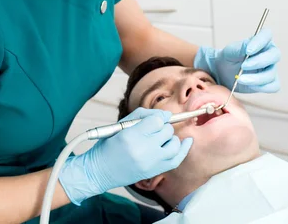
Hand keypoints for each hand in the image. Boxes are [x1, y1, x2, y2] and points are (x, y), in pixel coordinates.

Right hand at [58, 108, 192, 204]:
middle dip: (162, 127)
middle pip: (166, 131)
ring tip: (161, 138)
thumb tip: (166, 114)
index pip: (157, 121)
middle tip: (152, 130)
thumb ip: (144, 115)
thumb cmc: (108, 145)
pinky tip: (187, 141)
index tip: (152, 120)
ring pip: (174, 144)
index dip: (157, 118)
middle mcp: (143, 150)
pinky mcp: (154, 172)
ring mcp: (150, 163)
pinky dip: (183, 149)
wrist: (99, 171)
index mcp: (131, 136)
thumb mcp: (121, 124)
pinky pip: (176, 159)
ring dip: (170, 137)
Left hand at [194, 28, 280, 92]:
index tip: (248, 51)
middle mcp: (269, 54)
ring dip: (256, 78)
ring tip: (240, 79)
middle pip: (275, 55)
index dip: (260, 42)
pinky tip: (248, 85)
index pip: (267, 35)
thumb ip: (240, 47)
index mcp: (261, 41)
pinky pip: (273, 86)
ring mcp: (271, 69)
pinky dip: (260, 87)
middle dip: (259, 62)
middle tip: (243, 66)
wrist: (223, 73)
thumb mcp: (231, 51)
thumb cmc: (229, 58)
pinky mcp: (269, 83)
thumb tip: (249, 46)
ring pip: (271, 74)